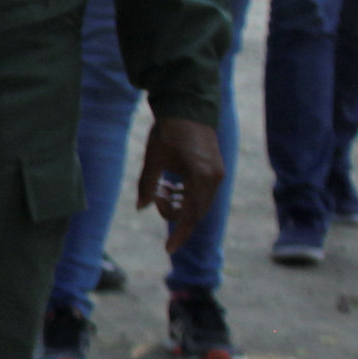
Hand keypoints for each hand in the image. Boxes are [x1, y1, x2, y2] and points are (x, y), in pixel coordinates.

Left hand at [137, 115, 224, 249]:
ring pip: (199, 202)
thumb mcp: (153, 159)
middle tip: (154, 197)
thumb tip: (141, 207)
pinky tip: (170, 186)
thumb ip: (147, 185)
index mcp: (200, 177)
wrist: (188, 109)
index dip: (178, 234)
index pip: (190, 215)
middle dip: (173, 212)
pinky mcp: (215, 170)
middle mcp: (214, 178)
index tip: (167, 250)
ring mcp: (217, 174)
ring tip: (160, 188)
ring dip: (178, 202)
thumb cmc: (168, 132)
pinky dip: (185, 195)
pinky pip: (201, 192)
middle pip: (195, 211)